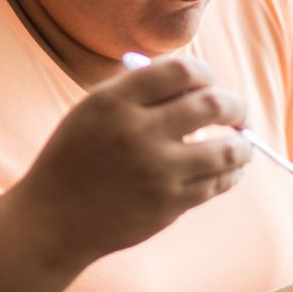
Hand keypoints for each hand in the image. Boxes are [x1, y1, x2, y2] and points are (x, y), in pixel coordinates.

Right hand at [13, 54, 251, 264]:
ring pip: (227, 150)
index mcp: (116, 101)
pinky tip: (230, 170)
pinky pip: (216, 184)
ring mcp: (157, 171)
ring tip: (241, 144)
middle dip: (234, 106)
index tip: (208, 84)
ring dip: (242, 144)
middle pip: (212, 104)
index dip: (205, 74)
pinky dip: (231, 174)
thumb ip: (137, 91)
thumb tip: (195, 81)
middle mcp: (138, 132)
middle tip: (236, 113)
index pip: (183, 70)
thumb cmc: (74, 159)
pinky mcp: (168, 205)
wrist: (51, 221)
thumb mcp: (91, 112)